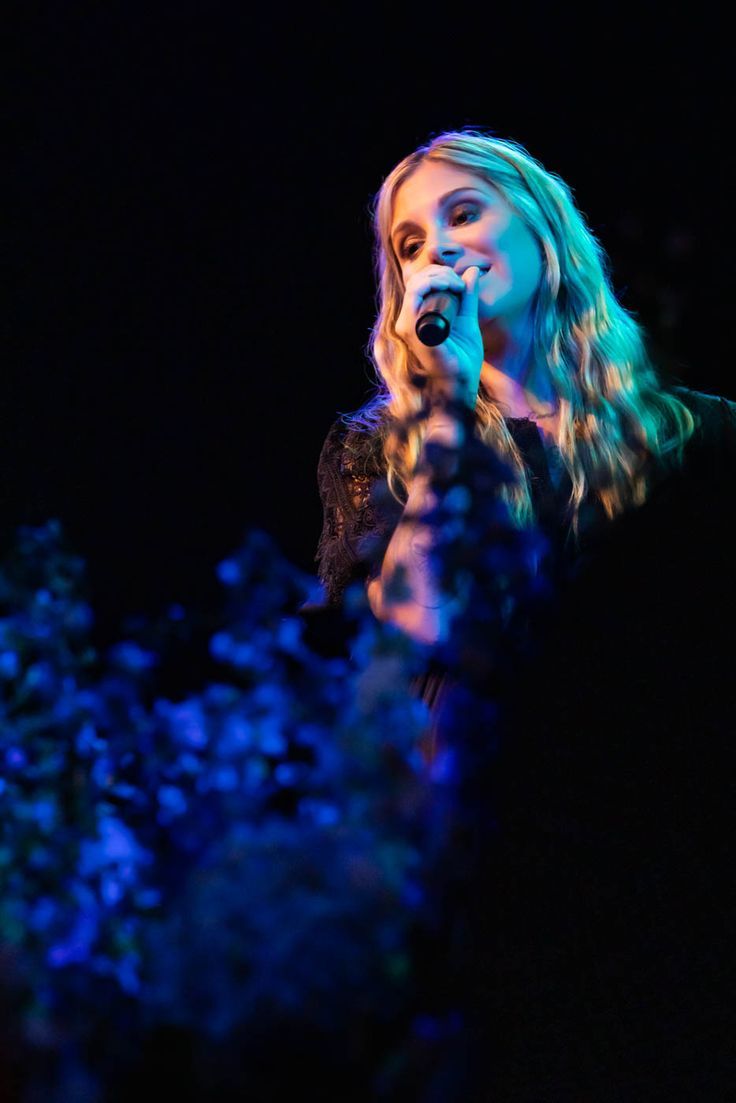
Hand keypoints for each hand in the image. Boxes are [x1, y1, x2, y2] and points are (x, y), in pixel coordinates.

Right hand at [394, 264, 483, 408]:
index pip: (419, 284)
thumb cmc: (464, 358)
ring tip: (457, 285)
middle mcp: (408, 323)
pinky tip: (450, 288)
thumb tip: (472, 270)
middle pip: (416, 281)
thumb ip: (468, 296)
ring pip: (415, 286)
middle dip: (439, 273)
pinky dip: (432, 286)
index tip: (460, 283)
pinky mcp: (414, 333)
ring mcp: (409, 328)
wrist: (464, 382)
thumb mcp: (468, 319)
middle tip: (460, 284)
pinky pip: (415, 299)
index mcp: (418, 319)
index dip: (438, 274)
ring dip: (438, 278)